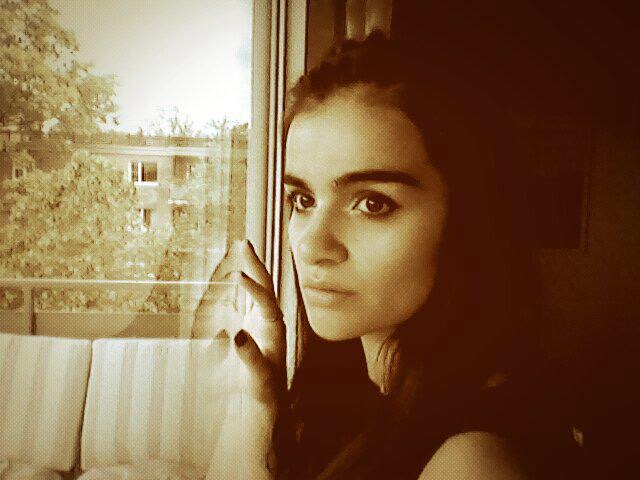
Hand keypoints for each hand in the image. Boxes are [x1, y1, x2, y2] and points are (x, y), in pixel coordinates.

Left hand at [206, 240, 284, 478]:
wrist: (254, 425)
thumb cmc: (240, 384)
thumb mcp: (227, 346)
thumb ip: (225, 318)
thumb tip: (221, 287)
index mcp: (260, 327)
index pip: (259, 290)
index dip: (253, 266)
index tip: (242, 242)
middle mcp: (270, 338)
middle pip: (268, 296)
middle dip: (258, 270)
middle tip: (246, 247)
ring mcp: (271, 359)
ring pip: (272, 323)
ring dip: (257, 299)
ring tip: (241, 279)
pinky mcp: (265, 384)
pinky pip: (259, 367)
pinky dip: (249, 352)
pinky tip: (237, 338)